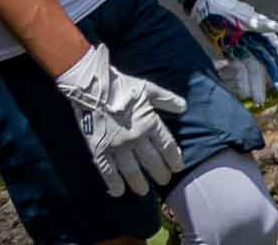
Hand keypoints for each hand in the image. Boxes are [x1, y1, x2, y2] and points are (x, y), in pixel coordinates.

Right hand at [54, 44, 187, 196]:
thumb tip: (184, 107)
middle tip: (164, 181)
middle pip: (152, 161)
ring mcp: (117, 146)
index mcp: (150, 123)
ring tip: (144, 192)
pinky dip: (113, 182)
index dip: (174, 158)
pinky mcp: (99, 149)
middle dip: (160, 173)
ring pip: (131, 170)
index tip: (178, 168)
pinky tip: (118, 192)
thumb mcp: (149, 89)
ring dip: (139, 182)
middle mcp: (136, 138)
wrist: (93, 87)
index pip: (166, 146)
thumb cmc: (122, 87)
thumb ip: (167, 99)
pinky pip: (107, 171)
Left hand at [181, 0, 277, 103]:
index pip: (277, 52)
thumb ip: (258, 23)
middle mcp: (256, 42)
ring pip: (254, 69)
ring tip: (259, 100)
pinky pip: (240, 69)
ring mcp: (245, 48)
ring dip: (257, 84)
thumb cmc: (226, 8)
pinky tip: (243, 92)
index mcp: (262, 33)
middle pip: (268, 63)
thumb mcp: (241, 15)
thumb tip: (275, 27)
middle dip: (275, 79)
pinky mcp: (233, 52)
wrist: (207, 5)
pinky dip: (242, 80)